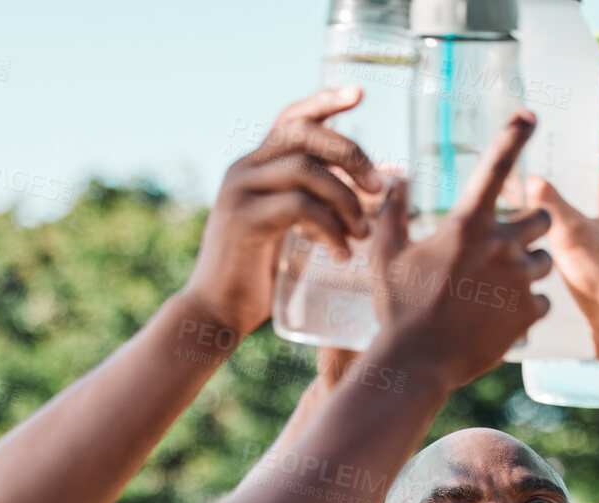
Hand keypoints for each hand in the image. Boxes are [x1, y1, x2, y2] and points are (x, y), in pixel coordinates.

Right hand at [182, 88, 383, 335]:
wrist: (217, 312)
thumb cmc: (259, 276)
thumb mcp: (292, 231)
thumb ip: (321, 205)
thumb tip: (381, 185)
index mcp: (254, 167)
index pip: (291, 118)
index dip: (325, 101)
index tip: (359, 93)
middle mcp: (243, 170)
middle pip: (304, 135)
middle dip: (350, 154)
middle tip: (378, 187)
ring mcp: (239, 193)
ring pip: (306, 170)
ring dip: (345, 200)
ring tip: (362, 234)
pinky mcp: (242, 220)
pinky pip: (298, 208)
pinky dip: (329, 229)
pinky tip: (342, 254)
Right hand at [369, 111, 552, 390]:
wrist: (416, 363)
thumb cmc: (397, 307)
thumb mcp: (386, 254)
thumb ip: (393, 211)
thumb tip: (396, 177)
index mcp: (468, 225)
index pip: (496, 168)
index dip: (514, 136)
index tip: (531, 115)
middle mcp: (501, 246)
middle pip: (542, 218)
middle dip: (531, 226)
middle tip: (507, 245)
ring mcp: (519, 281)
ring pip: (545, 262)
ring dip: (529, 269)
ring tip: (497, 289)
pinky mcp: (528, 314)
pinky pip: (542, 301)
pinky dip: (526, 307)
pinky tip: (499, 318)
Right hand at [526, 139, 598, 376]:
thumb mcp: (571, 235)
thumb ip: (550, 205)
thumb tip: (531, 179)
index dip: (587, 167)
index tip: (575, 155)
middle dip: (592, 199)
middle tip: (572, 186)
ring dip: (585, 234)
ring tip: (560, 229)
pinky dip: (584, 267)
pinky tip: (564, 272)